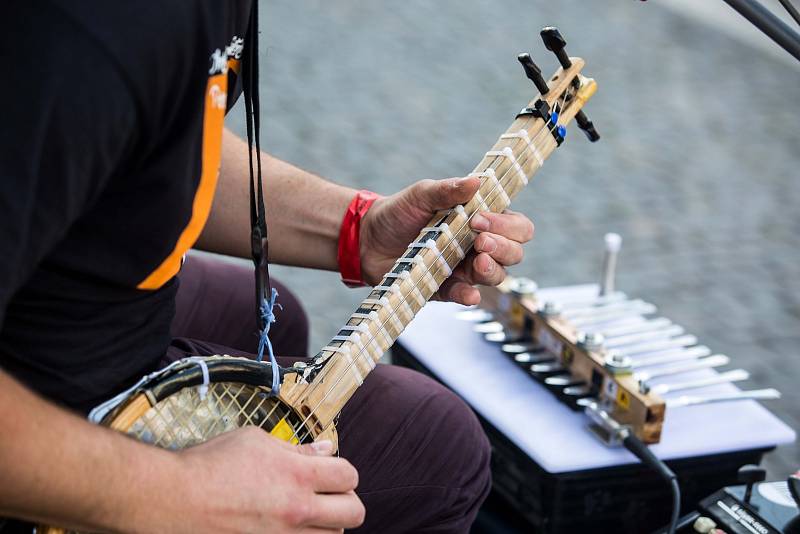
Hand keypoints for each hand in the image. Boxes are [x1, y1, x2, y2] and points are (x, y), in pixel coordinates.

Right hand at [168, 427, 363, 532]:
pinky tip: (288, 527)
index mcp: (297, 475)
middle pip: (354, 512)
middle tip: (328, 495)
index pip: (350, 475)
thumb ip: (296, 448)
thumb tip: (325, 450)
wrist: (173, 499)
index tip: (330, 471)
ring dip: (326, 524)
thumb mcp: (255, 441)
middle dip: (345, 500)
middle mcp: (296, 510)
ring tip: (306, 513)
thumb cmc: (209, 466)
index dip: (343, 471)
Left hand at [360, 177, 533, 304]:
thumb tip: (476, 181)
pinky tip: (469, 293)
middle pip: (513, 253)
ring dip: (492, 270)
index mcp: (481, 220)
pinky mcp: (446, 289)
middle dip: (504, 247)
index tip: (480, 219)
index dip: (507, 225)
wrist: (367, 239)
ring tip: (478, 261)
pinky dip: (470, 296)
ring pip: (497, 276)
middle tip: (480, 240)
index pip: (516, 226)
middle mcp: (478, 247)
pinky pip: (466, 296)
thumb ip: (448, 189)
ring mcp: (464, 269)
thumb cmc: (399, 213)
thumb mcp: (421, 195)